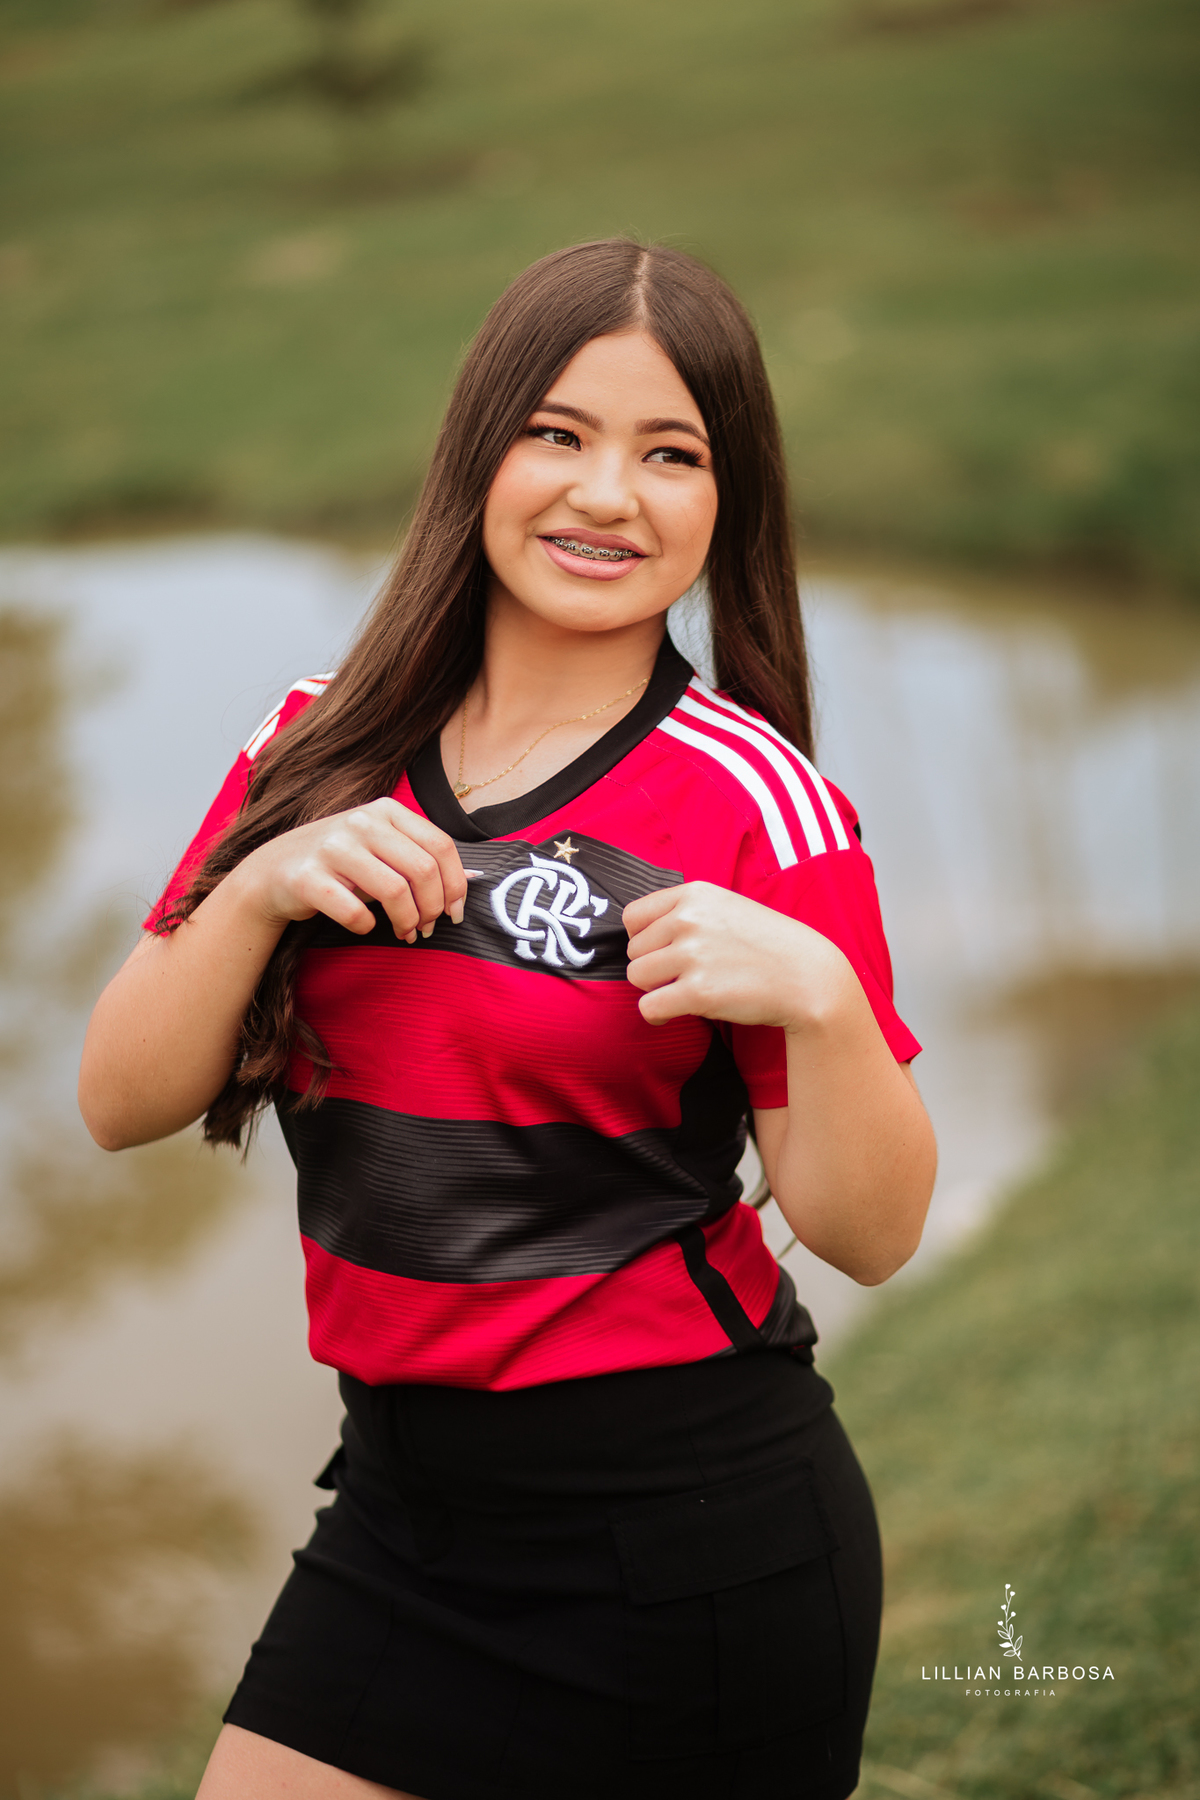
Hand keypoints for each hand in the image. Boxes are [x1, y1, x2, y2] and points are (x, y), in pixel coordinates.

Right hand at [240, 797, 467, 942]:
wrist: (273, 871)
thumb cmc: (339, 864)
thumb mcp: (381, 848)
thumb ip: (420, 857)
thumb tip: (473, 880)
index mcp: (386, 810)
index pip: (441, 845)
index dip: (456, 885)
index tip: (455, 912)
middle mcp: (361, 822)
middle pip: (423, 870)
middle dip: (433, 908)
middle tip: (427, 928)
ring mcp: (332, 847)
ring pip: (395, 891)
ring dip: (407, 921)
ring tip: (405, 933)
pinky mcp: (307, 877)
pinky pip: (354, 912)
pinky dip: (366, 926)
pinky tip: (364, 925)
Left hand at [623, 881, 854, 1029]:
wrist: (808, 977)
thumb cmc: (768, 945)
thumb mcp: (727, 907)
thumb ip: (686, 913)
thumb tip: (640, 935)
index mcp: (694, 895)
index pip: (633, 916)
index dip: (643, 940)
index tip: (663, 953)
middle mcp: (689, 919)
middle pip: (634, 951)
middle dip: (653, 967)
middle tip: (683, 976)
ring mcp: (693, 955)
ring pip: (637, 977)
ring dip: (654, 990)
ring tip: (682, 993)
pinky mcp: (698, 992)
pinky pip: (648, 1006)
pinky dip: (657, 1014)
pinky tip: (675, 1012)